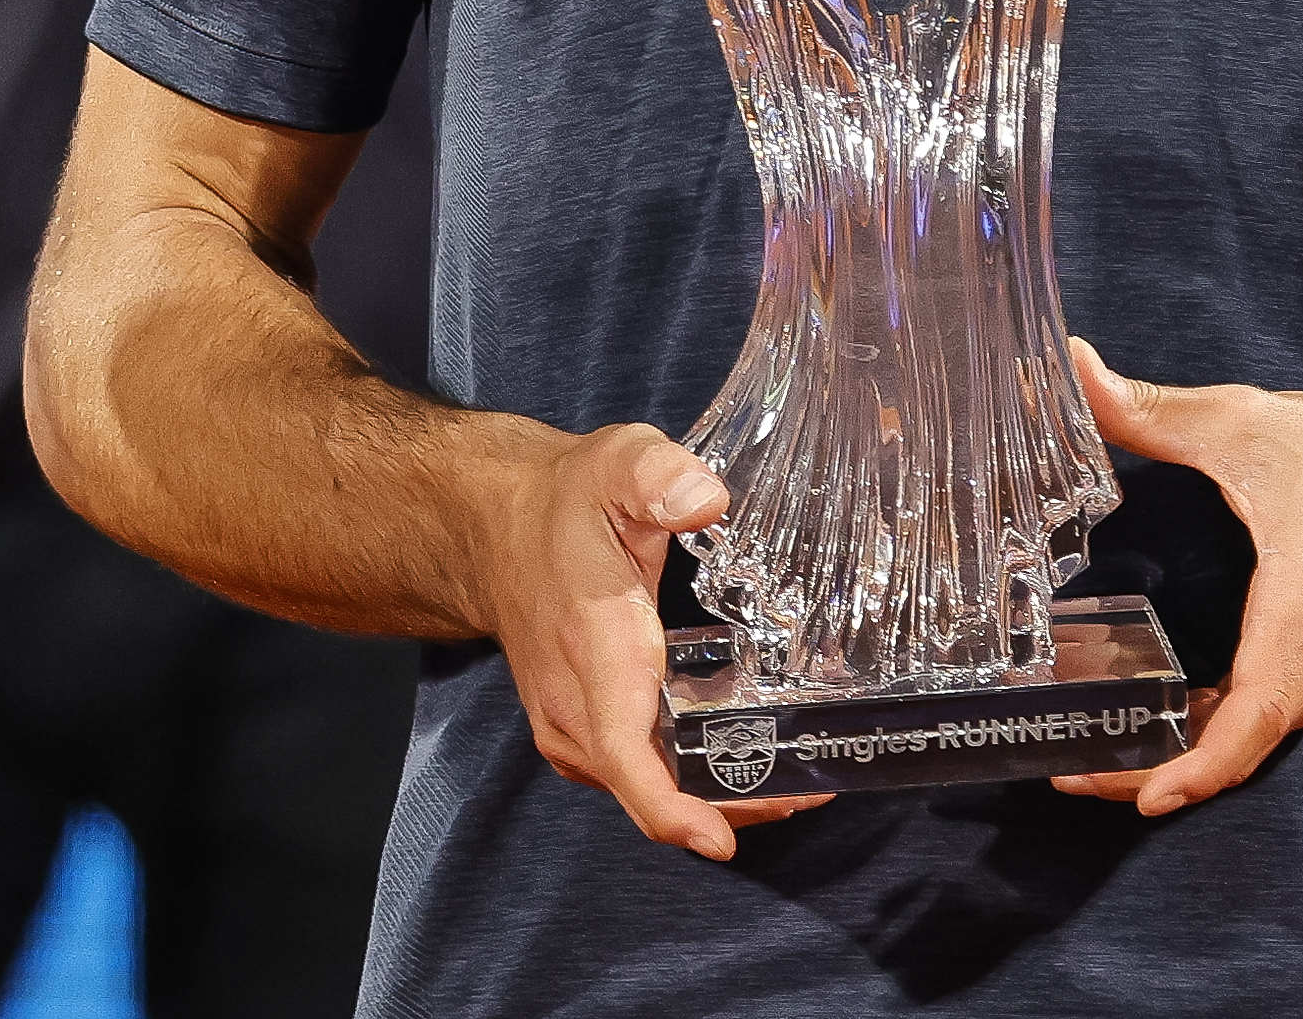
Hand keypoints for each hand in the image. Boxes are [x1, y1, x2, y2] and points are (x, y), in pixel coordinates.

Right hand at [469, 419, 824, 859]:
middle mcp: (574, 704)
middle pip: (651, 791)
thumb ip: (660, 476)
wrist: (491, 524)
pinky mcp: (573, 732)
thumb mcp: (615, 464)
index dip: (674, 809)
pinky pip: (632, 778)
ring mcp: (568, 725)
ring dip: (713, 798)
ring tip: (791, 780)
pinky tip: (734, 763)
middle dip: (731, 804)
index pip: (625, 752)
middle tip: (811, 787)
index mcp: (593, 648)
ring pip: (643, 791)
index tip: (722, 838)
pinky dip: (683, 785)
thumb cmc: (561, 501)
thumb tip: (706, 500)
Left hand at [1048, 337, 1302, 814]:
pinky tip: (1157, 723)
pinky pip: (1269, 718)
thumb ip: (1147, 407)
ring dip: (1184, 755)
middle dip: (1160, 772)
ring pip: (1256, 737)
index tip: (1148, 794)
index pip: (1256, 714)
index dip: (1201, 765)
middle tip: (1074, 774)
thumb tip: (1067, 364)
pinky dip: (1216, 733)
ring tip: (1098, 756)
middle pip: (1243, 744)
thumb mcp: (1241, 422)